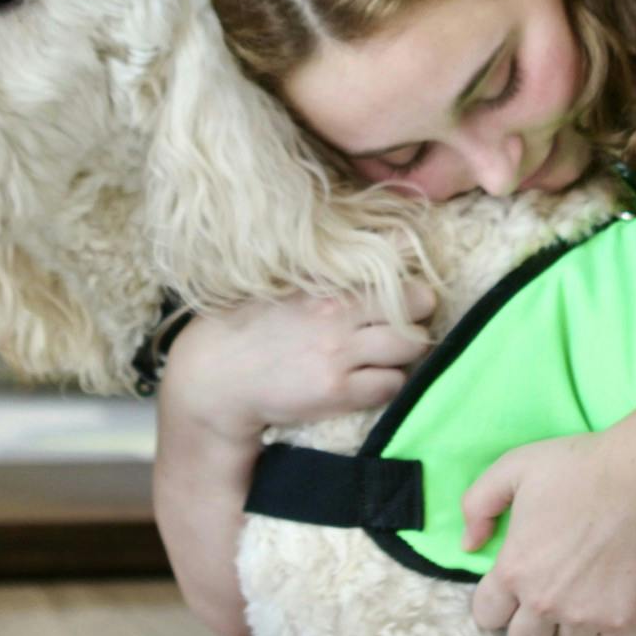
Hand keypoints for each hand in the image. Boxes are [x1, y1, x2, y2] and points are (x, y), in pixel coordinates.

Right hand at [161, 283, 434, 440]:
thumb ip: (334, 271)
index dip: (411, 287)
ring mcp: (339, 353)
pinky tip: (369, 382)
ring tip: (386, 356)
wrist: (216, 376)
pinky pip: (392, 385)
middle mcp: (338, 313)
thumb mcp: (290, 285)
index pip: (397, 269)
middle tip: (401, 328)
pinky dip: (389, 384)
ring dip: (406, 353)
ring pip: (412, 346)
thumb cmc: (253, 326)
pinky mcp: (337, 392)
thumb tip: (391, 244)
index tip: (404, 298)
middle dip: (417, 315)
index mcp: (327, 282)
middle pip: (418, 304)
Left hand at [461, 415, 635, 635]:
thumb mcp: (513, 468)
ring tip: (587, 589)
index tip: (510, 591)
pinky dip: (612, 622)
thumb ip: (479, 505)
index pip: (487, 616)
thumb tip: (469, 544)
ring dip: (574, 623)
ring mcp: (587, 616)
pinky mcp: (625, 620)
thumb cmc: (578, 469)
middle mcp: (545, 603)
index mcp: (515, 571)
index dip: (494, 605)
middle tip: (547, 599)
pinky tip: (616, 592)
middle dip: (529, 627)